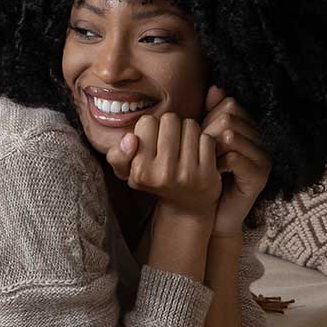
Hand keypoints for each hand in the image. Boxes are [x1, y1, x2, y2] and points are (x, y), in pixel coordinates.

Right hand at [105, 112, 220, 226]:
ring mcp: (188, 174)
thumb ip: (117, 156)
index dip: (151, 127)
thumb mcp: (128, 173)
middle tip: (170, 142)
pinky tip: (198, 154)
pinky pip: (206, 138)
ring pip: (190, 125)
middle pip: (170, 119)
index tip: (153, 141)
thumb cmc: (154, 182)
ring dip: (188, 131)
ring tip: (183, 146)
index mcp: (141, 171)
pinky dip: (203, 141)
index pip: (147, 121)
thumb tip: (130, 138)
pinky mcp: (208, 174)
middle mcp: (164, 173)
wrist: (186, 208)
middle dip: (170, 126)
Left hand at [202, 84, 271, 236]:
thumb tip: (216, 88)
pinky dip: (217, 164)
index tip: (202, 139)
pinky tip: (214, 174)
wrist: (212, 213)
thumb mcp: (206, 141)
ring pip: (230, 135)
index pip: (229, 104)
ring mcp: (265, 157)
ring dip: (210, 151)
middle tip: (202, 154)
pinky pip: (233, 157)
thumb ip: (211, 114)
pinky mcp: (261, 176)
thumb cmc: (207, 174)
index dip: (209, 118)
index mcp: (253, 127)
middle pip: (228, 118)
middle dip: (207, 134)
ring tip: (207, 164)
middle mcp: (264, 139)